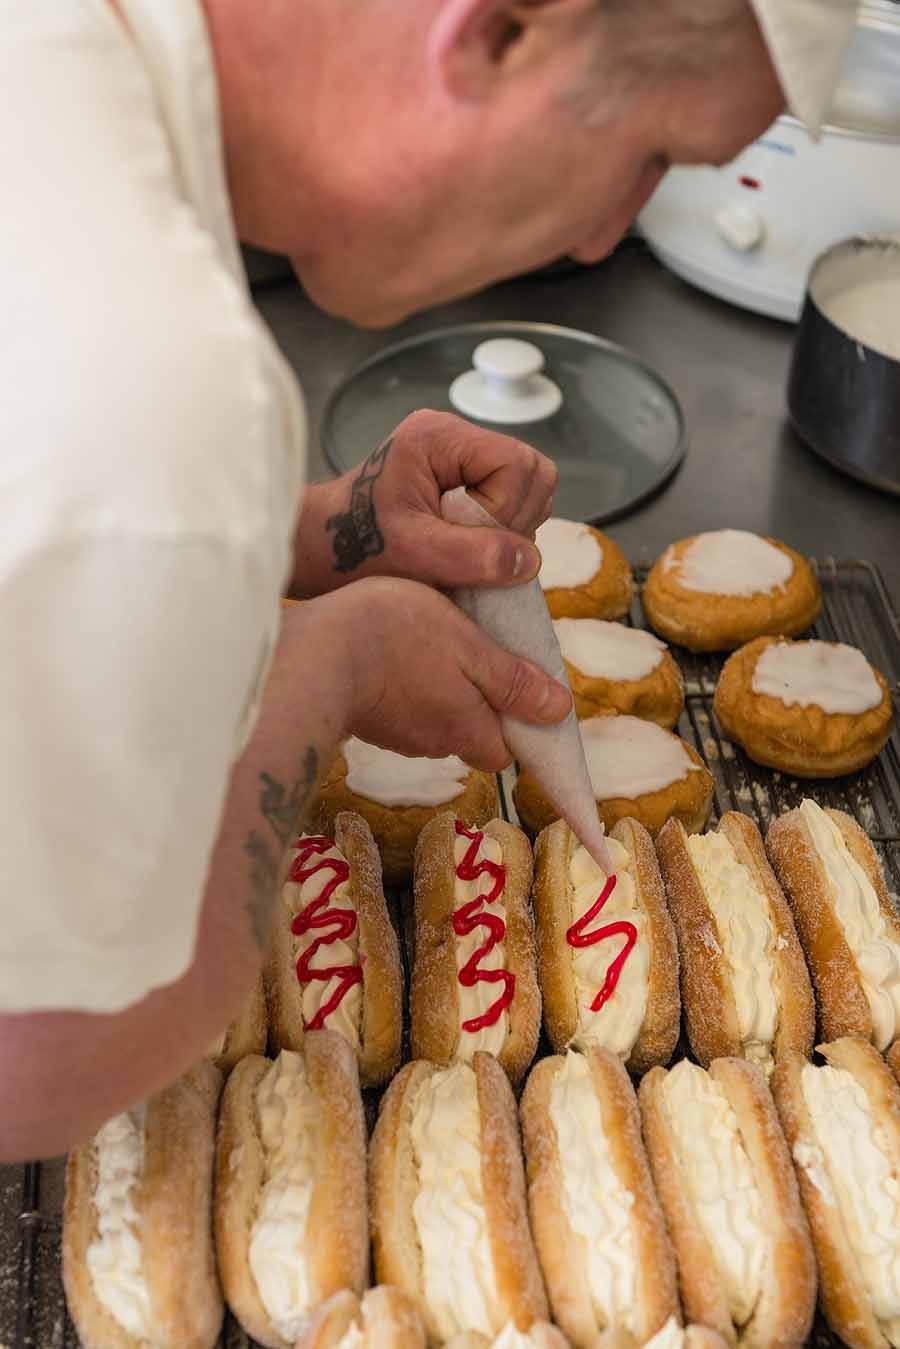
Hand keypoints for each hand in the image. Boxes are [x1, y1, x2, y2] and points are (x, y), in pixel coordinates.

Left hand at [290, 410, 557, 597]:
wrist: (327, 548)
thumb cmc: (356, 546)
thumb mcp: (413, 552)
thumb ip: (472, 554)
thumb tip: (528, 560)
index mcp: (439, 437)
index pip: (516, 464)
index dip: (506, 510)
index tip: (471, 541)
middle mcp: (456, 437)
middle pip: (533, 472)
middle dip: (515, 519)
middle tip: (474, 550)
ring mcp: (464, 457)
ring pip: (530, 488)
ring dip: (512, 528)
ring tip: (468, 550)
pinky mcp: (467, 478)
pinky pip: (514, 501)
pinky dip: (503, 530)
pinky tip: (469, 546)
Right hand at [312, 576, 570, 770]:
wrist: (309, 651)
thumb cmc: (394, 638)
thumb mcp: (468, 645)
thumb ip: (512, 680)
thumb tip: (559, 710)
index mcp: (467, 729)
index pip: (505, 748)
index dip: (515, 721)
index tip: (514, 683)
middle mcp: (432, 742)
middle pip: (469, 731)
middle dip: (477, 699)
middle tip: (472, 648)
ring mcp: (394, 733)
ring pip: (433, 715)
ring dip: (438, 686)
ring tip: (430, 640)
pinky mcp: (364, 717)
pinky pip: (399, 703)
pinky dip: (404, 681)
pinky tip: (395, 648)